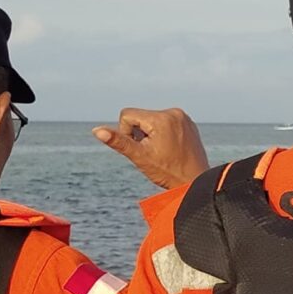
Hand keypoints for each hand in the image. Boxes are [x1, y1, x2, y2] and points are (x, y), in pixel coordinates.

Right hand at [92, 108, 209, 189]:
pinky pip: (165, 122)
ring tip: (163, 151)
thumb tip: (96, 130)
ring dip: (150, 134)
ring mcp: (183, 117)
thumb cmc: (168, 172)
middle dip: (140, 134)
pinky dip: (162, 133)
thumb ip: (118, 141)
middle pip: (139, 117)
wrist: (195, 181)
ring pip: (151, 120)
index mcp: (161, 118)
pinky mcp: (188, 123)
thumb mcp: (140, 156)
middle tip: (154, 152)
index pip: (127, 115)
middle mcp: (174, 112)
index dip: (127, 132)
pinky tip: (171, 148)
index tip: (141, 148)